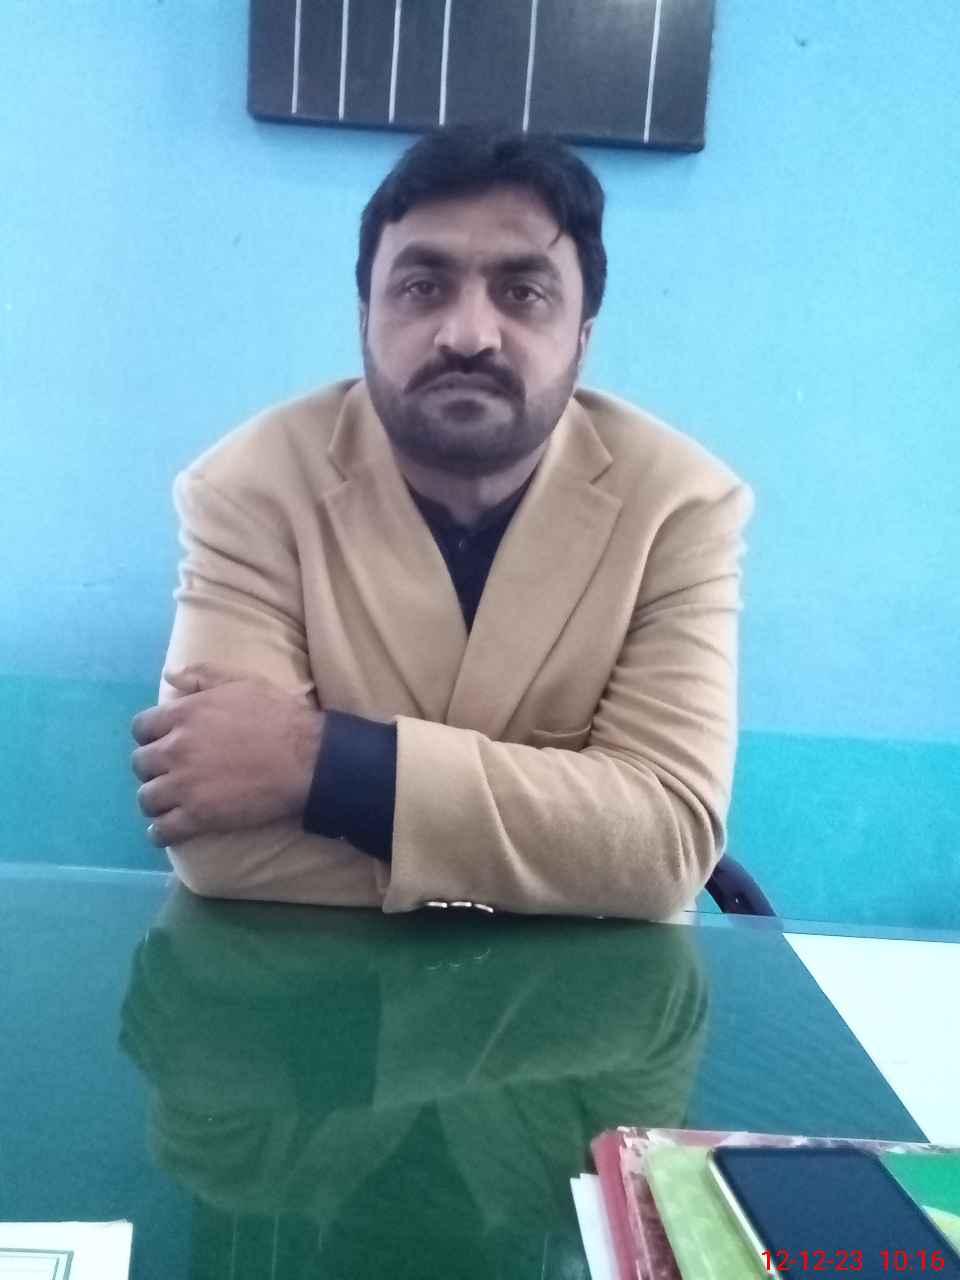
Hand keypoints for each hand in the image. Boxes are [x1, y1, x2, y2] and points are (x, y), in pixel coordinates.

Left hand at [131, 663, 324, 846]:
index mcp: (184, 715)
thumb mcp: (242, 682)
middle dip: (153, 769)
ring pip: (147, 798)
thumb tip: (168, 675)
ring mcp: (184, 785)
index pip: (141, 728)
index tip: (163, 743)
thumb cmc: (279, 716)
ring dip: (156, 801)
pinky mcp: (198, 816)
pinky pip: (163, 830)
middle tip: (171, 773)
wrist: (307, 759)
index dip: (150, 736)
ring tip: (170, 804)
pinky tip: (169, 830)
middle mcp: (175, 749)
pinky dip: (161, 832)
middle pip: (141, 764)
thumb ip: (202, 675)